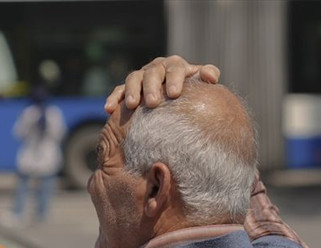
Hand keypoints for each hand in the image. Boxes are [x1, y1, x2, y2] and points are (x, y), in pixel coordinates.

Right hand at [104, 55, 220, 112]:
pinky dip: (114, 98)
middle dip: (152, 87)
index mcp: (175, 66)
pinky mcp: (126, 88)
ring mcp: (140, 77)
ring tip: (132, 105)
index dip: (174, 79)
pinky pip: (118, 91)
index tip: (174, 94)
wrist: (174, 100)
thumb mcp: (200, 84)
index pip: (175, 68)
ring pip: (133, 79)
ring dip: (132, 91)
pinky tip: (109, 109)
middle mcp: (156, 68)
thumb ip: (207, 76)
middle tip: (154, 103)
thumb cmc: (190, 93)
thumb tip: (212, 77)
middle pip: (152, 73)